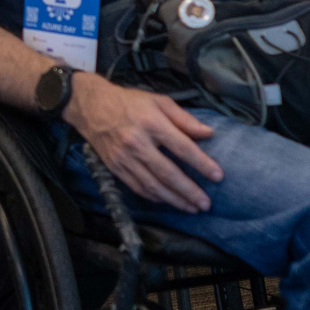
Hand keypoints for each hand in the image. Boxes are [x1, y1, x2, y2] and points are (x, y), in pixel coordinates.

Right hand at [64, 76, 220, 212]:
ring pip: (153, 185)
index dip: (202, 163)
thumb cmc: (129, 102)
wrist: (90, 106)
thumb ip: (184, 118)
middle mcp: (137, 143)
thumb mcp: (158, 101)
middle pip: (168, 172)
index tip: (218, 176)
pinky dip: (155, 197)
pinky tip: (168, 201)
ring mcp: (124, 158)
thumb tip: (208, 133)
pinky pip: (138, 187)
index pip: (182, 147)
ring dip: (174, 200)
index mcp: (151, 123)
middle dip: (189, 190)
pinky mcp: (115, 168)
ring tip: (191, 208)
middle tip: (205, 203)